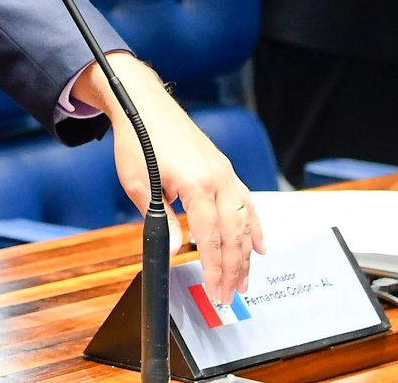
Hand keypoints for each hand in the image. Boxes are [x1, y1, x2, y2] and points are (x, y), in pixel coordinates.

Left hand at [74, 53, 263, 302]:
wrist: (144, 103)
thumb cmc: (138, 139)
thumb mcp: (139, 183)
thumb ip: (161, 219)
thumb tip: (176, 250)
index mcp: (196, 184)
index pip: (211, 238)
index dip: (214, 269)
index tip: (215, 291)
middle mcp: (217, 178)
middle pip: (232, 234)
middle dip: (232, 269)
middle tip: (229, 295)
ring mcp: (225, 172)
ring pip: (243, 220)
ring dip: (245, 253)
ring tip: (244, 280)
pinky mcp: (225, 168)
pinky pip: (246, 201)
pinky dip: (255, 225)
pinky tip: (259, 245)